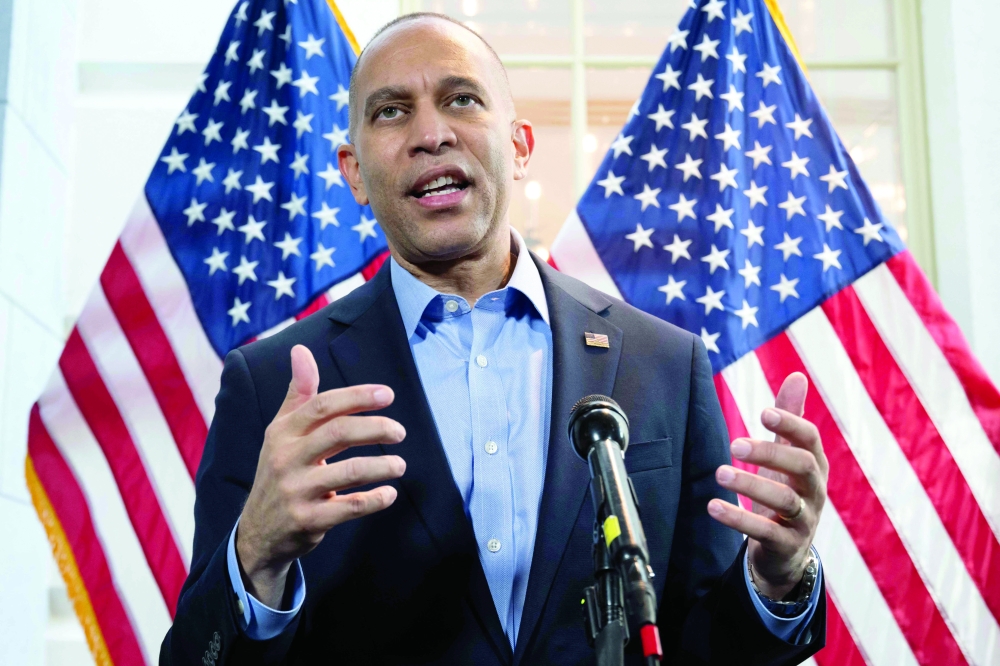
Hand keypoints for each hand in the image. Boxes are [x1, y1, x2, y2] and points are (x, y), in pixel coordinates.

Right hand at [236, 345, 406, 606]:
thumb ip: (299, 394)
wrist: (257, 532)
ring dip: (381, 466)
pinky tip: (389, 494)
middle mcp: (285, 458)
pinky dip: (374, 500)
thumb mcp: (281, 432)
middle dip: (375, 428)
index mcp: (283, 432)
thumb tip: (301, 350)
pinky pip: (349, 507)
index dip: (357, 397)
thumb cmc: (279, 471)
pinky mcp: (307, 520)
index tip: (388, 395)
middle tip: (401, 431)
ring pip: (348, 472)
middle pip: (338, 433)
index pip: (323, 406)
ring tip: (400, 465)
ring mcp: (295, 491)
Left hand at [707, 372, 827, 598]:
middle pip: (802, 466)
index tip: (763, 412)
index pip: (810, 439)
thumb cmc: (786, 492)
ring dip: (751, 485)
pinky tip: (713, 506)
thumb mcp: (788, 455)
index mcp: (814, 464)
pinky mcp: (787, 545)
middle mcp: (815, 490)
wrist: (786, 552)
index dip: (790, 424)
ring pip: (785, 501)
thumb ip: (790, 418)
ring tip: (719, 473)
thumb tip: (797, 375)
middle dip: (770, 453)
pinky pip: (766, 532)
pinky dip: (739, 519)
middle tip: (735, 445)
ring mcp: (804, 520)